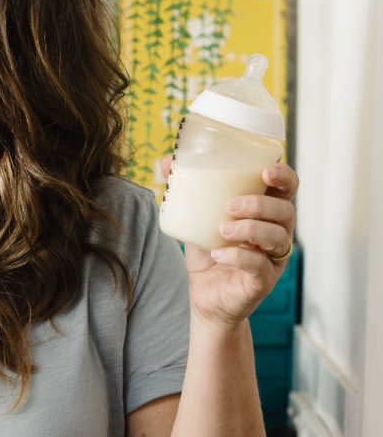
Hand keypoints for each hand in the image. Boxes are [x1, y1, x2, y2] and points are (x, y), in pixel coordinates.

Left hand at [160, 154, 298, 329]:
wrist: (205, 294)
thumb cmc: (207, 250)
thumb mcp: (195, 217)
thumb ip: (185, 190)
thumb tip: (167, 160)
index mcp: (265, 212)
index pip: (288, 189)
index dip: (284, 177)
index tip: (265, 172)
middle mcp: (276, 234)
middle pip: (287, 212)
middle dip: (261, 205)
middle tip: (230, 206)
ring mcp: (272, 259)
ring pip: (277, 238)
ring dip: (250, 229)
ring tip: (222, 230)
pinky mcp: (263, 281)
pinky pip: (260, 267)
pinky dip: (239, 258)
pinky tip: (218, 254)